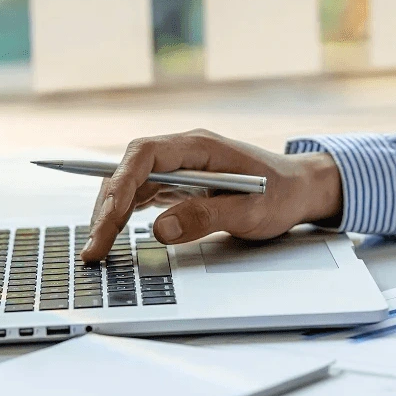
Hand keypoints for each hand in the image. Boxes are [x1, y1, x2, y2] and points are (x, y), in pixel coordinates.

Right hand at [80, 130, 342, 261]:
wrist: (300, 189)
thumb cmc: (282, 194)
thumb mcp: (252, 211)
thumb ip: (207, 217)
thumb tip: (160, 229)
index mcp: (201, 147)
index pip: (145, 154)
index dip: (120, 185)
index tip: (108, 220)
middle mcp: (185, 152)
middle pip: (129, 169)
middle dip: (107, 207)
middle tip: (95, 248)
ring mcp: (180, 167)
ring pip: (130, 183)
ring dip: (111, 213)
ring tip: (98, 248)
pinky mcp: (179, 183)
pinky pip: (142, 194)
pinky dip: (124, 214)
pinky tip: (113, 235)